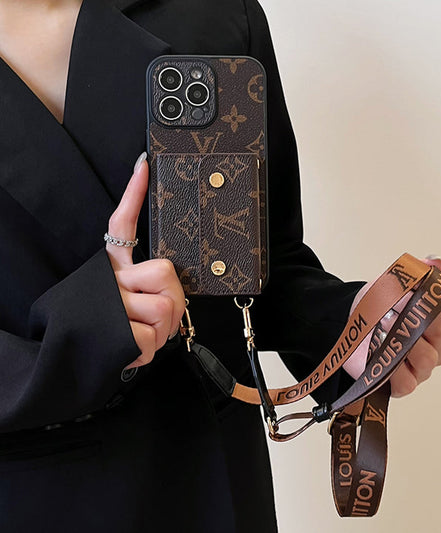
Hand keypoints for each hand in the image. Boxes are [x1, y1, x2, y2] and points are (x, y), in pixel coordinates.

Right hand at [106, 153, 185, 368]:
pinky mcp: (116, 333)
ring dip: (164, 329)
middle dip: (174, 299)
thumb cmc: (113, 327)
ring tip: (142, 333)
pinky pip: (156, 338)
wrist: (75, 357)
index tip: (144, 166)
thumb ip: (151, 288)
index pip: (122, 224)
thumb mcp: (130, 301)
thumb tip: (171, 287)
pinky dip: (151, 349)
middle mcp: (109, 279)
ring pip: (166, 308)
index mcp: (113, 267)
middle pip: (166, 272)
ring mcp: (111, 305)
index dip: (134, 195)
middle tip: (157, 315)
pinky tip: (132, 347)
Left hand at [343, 256, 440, 397]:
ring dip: (405, 341)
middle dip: (420, 317)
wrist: (351, 325)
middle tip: (398, 308)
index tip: (420, 290)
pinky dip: (395, 370)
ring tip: (386, 325)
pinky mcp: (404, 383)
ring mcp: (423, 365)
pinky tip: (383, 356)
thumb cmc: (377, 307)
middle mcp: (438, 343)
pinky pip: (408, 382)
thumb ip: (417, 273)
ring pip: (428, 358)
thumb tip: (436, 262)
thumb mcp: (393, 284)